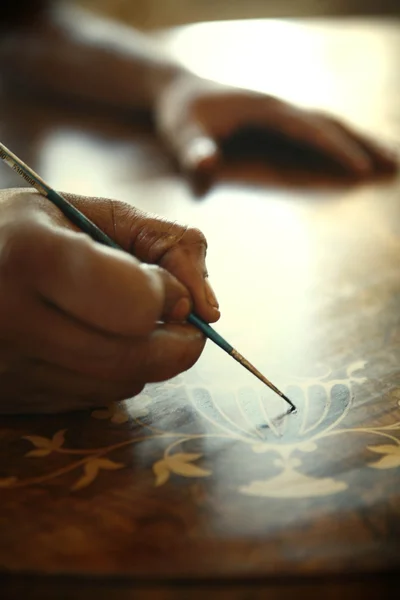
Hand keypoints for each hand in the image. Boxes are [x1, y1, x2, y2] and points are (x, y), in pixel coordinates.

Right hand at [0, 188, 219, 413]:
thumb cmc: (30, 232)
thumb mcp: (92, 212)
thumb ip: (166, 243)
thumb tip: (209, 310)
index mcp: (30, 256)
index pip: (133, 303)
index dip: (167, 293)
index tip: (167, 284)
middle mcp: (12, 321)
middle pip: (135, 358)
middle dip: (178, 337)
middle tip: (176, 315)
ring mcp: (9, 370)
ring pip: (123, 384)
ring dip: (145, 354)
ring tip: (118, 319)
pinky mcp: (14, 400)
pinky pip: (95, 398)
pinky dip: (112, 372)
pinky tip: (88, 341)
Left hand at [155, 74, 397, 180]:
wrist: (177, 90)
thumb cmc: (179, 115)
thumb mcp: (180, 134)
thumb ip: (193, 154)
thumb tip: (205, 170)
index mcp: (264, 109)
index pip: (308, 129)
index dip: (334, 149)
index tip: (360, 170)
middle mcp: (280, 106)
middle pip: (331, 123)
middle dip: (363, 144)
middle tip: (395, 165)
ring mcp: (282, 112)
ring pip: (330, 124)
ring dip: (360, 141)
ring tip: (391, 160)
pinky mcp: (279, 120)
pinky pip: (318, 130)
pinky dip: (342, 142)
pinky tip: (355, 153)